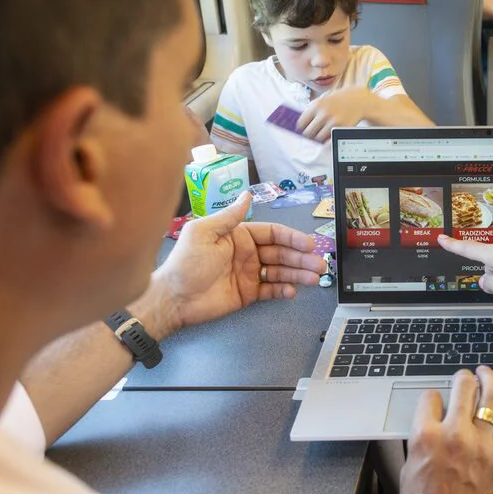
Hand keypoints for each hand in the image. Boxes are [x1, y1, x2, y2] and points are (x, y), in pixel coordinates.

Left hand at [152, 192, 327, 334]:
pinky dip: (283, 290)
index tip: (307, 243)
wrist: (173, 299)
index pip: (272, 234)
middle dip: (301, 258)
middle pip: (281, 253)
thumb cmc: (185, 263)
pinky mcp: (247, 294)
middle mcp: (247, 254)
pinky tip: (292, 290)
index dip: (292, 238)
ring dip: (298, 273)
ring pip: (280, 272)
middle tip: (319, 263)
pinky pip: (271, 291)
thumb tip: (247, 194)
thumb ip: (229, 216)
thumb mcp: (204, 233)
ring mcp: (249, 274)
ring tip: (314, 277)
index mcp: (239, 236)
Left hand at [297, 88, 373, 141]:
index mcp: (316, 105)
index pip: (301, 123)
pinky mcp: (341, 128)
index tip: (301, 130)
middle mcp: (324, 114)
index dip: (300, 128)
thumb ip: (311, 112)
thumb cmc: (337, 101)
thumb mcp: (322, 101)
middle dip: (309, 134)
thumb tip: (299, 127)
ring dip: (319, 137)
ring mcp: (333, 122)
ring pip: (318, 138)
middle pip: (308, 132)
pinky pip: (329, 139)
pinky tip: (329, 133)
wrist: (357, 100)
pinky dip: (327, 138)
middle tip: (312, 133)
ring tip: (322, 132)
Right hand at [400, 367, 492, 493]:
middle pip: (461, 388)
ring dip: (488, 378)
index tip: (434, 402)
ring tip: (486, 372)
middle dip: (461, 378)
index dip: (431, 398)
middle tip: (463, 378)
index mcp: (425, 437)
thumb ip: (418, 442)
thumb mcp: (407, 470)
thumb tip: (426, 427)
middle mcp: (454, 434)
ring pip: (489, 397)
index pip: (429, 398)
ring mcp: (480, 443)